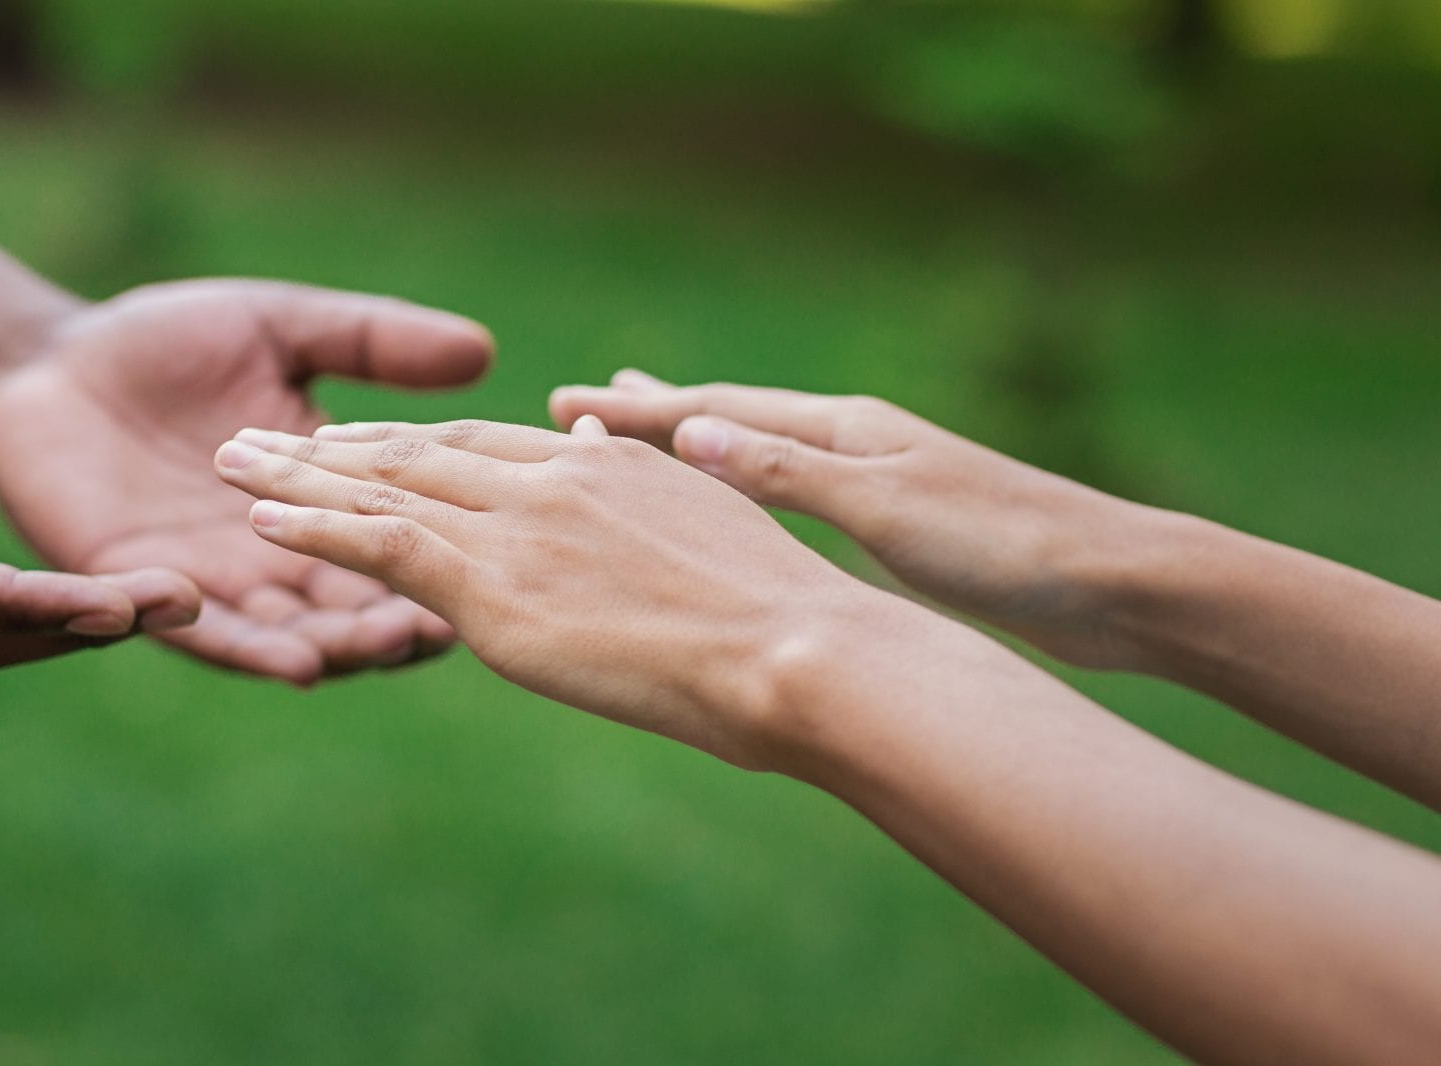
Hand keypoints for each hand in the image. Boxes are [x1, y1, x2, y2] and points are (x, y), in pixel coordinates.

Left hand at [0, 280, 494, 684]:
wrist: (50, 363)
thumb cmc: (171, 343)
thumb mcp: (284, 330)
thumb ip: (373, 343)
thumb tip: (482, 350)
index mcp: (329, 496)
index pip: (403, 537)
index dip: (450, 553)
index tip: (505, 562)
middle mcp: (284, 556)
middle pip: (358, 608)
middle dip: (400, 622)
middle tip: (445, 625)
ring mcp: (217, 581)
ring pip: (293, 635)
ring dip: (338, 648)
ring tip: (376, 647)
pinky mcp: (147, 593)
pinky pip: (204, 634)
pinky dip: (248, 648)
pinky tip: (289, 657)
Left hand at [211, 416, 891, 769]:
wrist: (797, 649)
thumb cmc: (778, 606)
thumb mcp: (706, 517)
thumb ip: (639, 470)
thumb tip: (605, 428)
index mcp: (599, 466)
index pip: (480, 446)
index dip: (409, 440)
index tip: (356, 437)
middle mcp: (545, 482)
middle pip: (417, 452)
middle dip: (331, 446)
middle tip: (259, 433)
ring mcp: (517, 531)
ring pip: (384, 490)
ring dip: (299, 477)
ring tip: (231, 461)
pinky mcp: (495, 590)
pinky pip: (385, 548)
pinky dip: (319, 530)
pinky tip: (265, 520)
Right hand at [548, 371, 1156, 668]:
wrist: (1116, 584)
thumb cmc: (1005, 547)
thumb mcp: (886, 511)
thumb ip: (790, 475)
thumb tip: (689, 435)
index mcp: (847, 430)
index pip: (718, 413)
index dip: (638, 414)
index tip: (567, 404)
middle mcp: (857, 441)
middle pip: (735, 418)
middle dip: (659, 413)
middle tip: (589, 400)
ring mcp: (882, 478)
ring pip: (763, 456)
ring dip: (701, 446)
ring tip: (653, 434)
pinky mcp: (903, 523)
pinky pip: (796, 495)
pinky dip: (748, 489)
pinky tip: (744, 503)